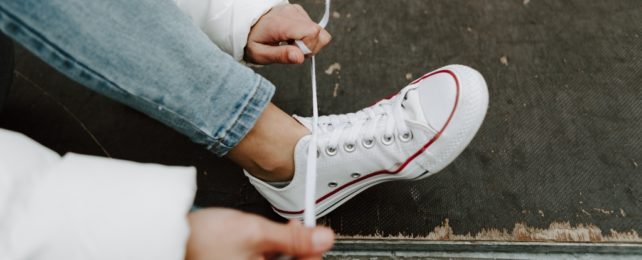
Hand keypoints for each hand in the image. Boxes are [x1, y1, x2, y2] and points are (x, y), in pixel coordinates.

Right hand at [185, 208, 334, 259]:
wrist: (170, 237)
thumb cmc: (202, 239)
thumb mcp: (255, 232)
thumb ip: (294, 239)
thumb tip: (322, 239)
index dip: (313, 251)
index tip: (314, 235)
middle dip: (294, 250)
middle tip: (290, 231)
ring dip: (278, 252)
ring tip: (267, 236)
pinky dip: (264, 256)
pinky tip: (258, 245)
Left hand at [245, 4, 331, 63]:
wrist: (244, 24)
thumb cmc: (252, 40)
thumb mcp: (260, 54)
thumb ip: (281, 56)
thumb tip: (300, 58)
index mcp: (282, 23)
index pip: (312, 33)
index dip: (309, 48)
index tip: (295, 54)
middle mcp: (292, 14)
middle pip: (319, 32)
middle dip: (311, 47)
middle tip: (293, 51)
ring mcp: (296, 11)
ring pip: (317, 31)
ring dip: (308, 42)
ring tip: (290, 44)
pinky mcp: (298, 12)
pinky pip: (312, 27)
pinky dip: (305, 36)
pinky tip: (291, 38)